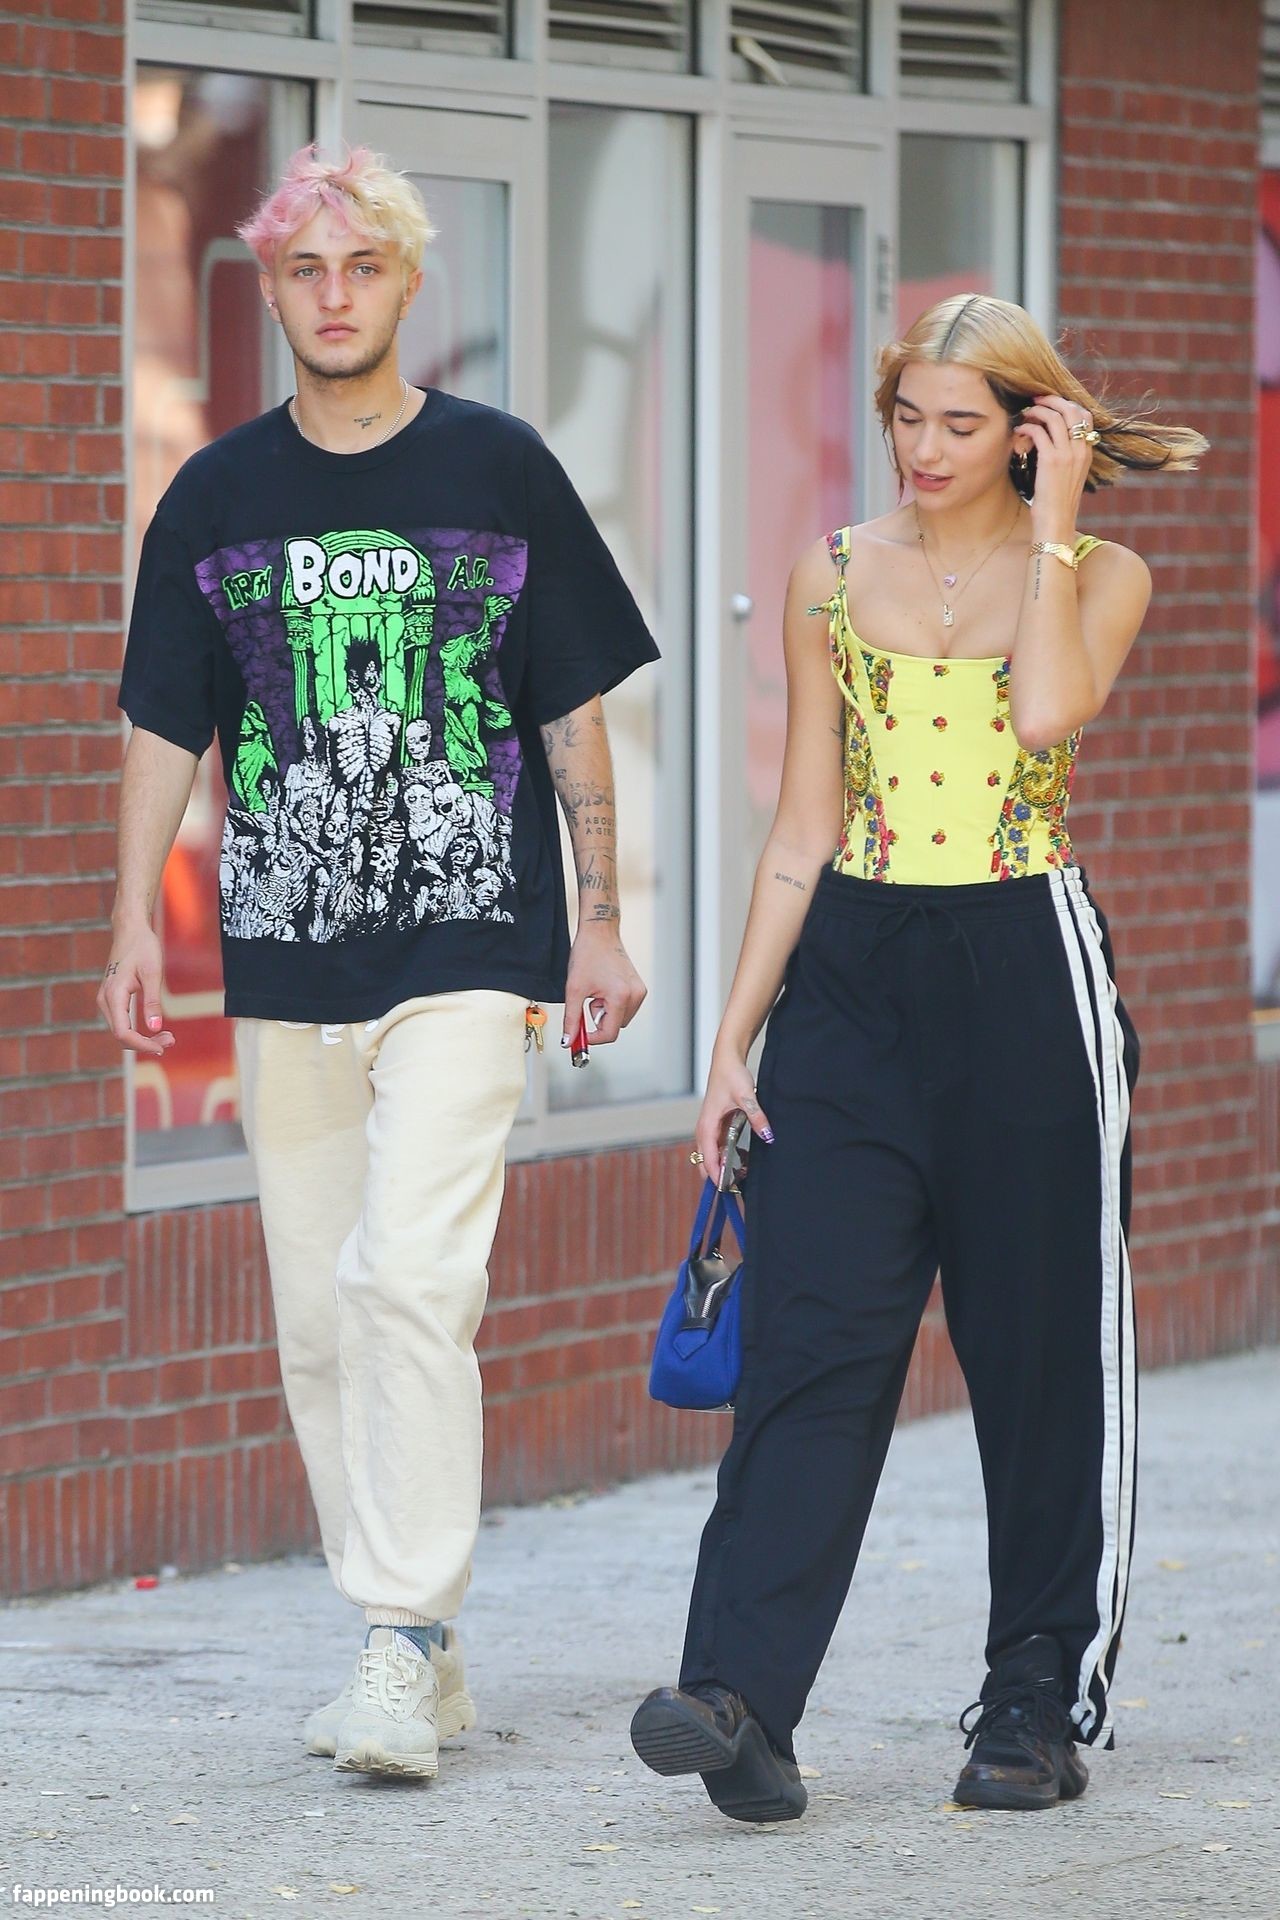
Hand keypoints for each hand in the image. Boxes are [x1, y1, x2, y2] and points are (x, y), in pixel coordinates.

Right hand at [96, 922, 174, 1057]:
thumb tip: (156, 1027)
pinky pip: (122, 1022)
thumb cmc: (143, 947)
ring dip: (142, 1038)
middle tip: (171, 1040)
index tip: (162, 1046)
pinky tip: (156, 1029)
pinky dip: (138, 1029)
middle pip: (121, 1035)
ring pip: (121, 1030)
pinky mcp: (112, 998)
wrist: (130, 930)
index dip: (142, 1044)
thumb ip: (152, 1002)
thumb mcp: (152, 973)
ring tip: (167, 1037)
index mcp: (113, 995)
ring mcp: (106, 1000)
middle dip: (145, 1042)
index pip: (123, 1032)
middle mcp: (105, 1000)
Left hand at [562, 922, 645, 1049]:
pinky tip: (604, 988)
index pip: (609, 1033)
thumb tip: (569, 1040)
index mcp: (621, 996)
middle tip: (587, 1001)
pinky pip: (624, 1008)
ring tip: (596, 992)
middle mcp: (635, 995)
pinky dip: (612, 1004)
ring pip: (620, 1018)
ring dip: (605, 1012)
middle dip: (598, 1019)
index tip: (580, 1036)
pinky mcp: (638, 988)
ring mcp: (639, 991)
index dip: (592, 1038)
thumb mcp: (574, 989)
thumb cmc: (589, 954)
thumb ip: (571, 1019)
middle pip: (615, 1026)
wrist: (600, 933)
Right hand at [694, 1046, 773, 1187]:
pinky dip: (726, 1157)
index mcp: (707, 1125)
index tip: (725, 1188)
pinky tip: (741, 1161)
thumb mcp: (747, 1096)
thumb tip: (767, 1136)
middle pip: (705, 1160)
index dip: (715, 1174)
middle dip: (717, 1175)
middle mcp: (705, 1129)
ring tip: (740, 1178)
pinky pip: (718, 1147)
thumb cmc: (731, 1075)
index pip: (707, 1156)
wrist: (727, 1059)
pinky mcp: (716, 1125)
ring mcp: (710, 1128)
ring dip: (722, 1167)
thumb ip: (757, 1116)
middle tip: (735, 1189)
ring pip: (711, 1155)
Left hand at [1017, 392, 1095, 541]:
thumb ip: (1066, 458)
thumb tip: (1050, 442)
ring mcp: (1067, 454)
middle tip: (1035, 400)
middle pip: (1071, 410)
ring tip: (1025, 414)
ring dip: (1037, 411)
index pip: (1085, 416)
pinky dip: (1027, 427)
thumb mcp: (1069, 477)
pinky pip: (1039, 433)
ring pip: (1054, 417)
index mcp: (1087, 452)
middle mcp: (1080, 450)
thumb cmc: (1057, 504)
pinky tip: (1019, 431)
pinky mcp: (1051, 461)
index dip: (1067, 405)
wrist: (1056, 524)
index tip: (1050, 404)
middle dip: (1051, 401)